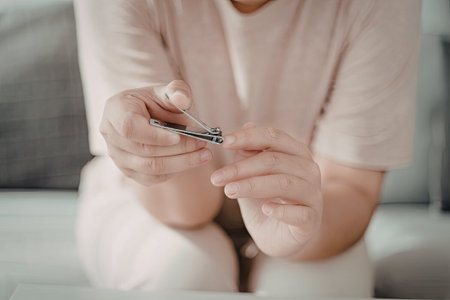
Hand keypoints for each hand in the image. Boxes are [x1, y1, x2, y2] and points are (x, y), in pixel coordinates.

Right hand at [100, 80, 211, 185]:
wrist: (145, 116)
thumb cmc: (155, 102)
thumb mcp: (166, 91)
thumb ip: (176, 91)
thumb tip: (183, 100)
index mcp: (116, 111)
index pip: (130, 128)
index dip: (154, 135)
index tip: (178, 136)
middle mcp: (111, 136)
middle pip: (145, 151)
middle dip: (179, 149)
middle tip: (203, 144)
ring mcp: (118, 157)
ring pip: (151, 168)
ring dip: (182, 162)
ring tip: (204, 154)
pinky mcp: (129, 172)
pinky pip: (153, 177)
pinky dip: (175, 170)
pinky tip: (190, 160)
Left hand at [210, 123, 322, 257]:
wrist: (278, 237)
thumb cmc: (265, 201)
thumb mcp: (252, 176)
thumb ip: (249, 154)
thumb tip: (246, 125)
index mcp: (296, 153)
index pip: (273, 137)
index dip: (248, 137)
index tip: (224, 142)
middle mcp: (309, 170)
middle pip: (274, 160)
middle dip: (241, 168)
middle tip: (217, 177)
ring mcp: (313, 194)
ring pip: (283, 184)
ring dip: (252, 186)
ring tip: (228, 191)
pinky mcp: (312, 219)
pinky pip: (298, 213)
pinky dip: (280, 210)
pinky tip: (264, 209)